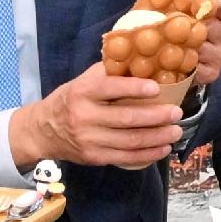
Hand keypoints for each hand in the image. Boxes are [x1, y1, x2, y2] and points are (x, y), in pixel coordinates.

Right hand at [19, 58, 184, 169]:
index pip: (111, 88)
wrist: (44, 130)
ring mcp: (89, 139)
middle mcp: (84, 116)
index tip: (157, 88)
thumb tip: (143, 64)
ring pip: (130, 140)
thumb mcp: (83, 81)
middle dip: (156, 116)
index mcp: (83, 92)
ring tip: (176, 132)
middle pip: (126, 118)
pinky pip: (126, 157)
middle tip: (177, 113)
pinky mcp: (94, 157)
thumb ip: (108, 74)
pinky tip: (163, 148)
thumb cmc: (71, 99)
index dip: (135, 88)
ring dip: (157, 137)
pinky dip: (147, 154)